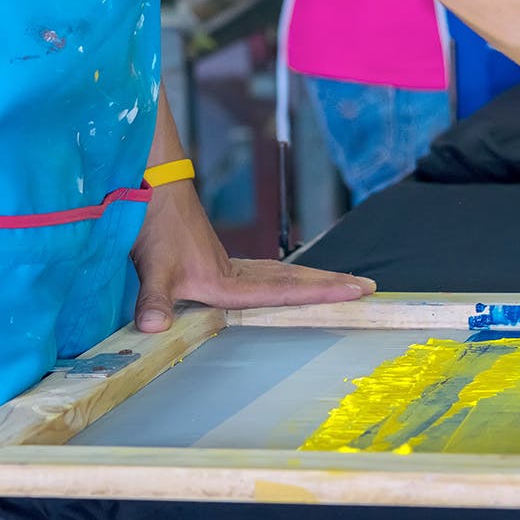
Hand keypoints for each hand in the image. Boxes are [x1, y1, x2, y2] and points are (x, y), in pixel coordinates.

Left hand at [130, 180, 375, 332]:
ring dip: (316, 280)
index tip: (354, 291)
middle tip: (369, 288)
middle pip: (296, 280)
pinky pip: (268, 274)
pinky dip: (291, 279)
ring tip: (346, 284)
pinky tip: (292, 282)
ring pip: (285, 276)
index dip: (321, 292)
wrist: (154, 190)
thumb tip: (151, 328)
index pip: (285, 291)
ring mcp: (233, 267)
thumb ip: (154, 299)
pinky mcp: (223, 264)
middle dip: (332, 285)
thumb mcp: (152, 267)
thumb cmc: (155, 227)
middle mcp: (238, 275)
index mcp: (228, 283)